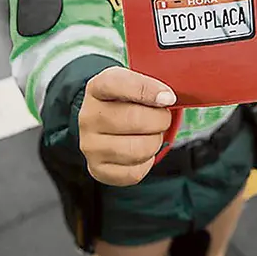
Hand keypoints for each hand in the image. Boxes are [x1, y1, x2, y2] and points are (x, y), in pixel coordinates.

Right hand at [78, 66, 176, 186]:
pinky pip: (133, 173)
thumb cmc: (125, 101)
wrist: (103, 121)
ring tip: (150, 135)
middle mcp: (88, 117)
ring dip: (154, 143)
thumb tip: (166, 99)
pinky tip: (140, 152)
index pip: (117, 84)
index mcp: (96, 88)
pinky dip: (146, 163)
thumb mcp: (134, 82)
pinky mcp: (97, 169)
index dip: (147, 90)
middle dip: (159, 120)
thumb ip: (151, 85)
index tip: (168, 98)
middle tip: (161, 118)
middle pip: (135, 119)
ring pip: (137, 150)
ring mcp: (90, 145)